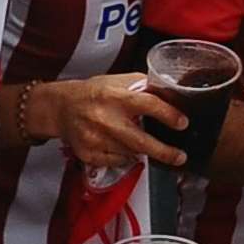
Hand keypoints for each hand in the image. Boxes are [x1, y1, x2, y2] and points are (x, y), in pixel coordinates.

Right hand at [43, 74, 184, 170]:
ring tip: (147, 145)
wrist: (61, 108)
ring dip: (143, 151)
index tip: (182, 123)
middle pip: (140, 141)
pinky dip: (125, 157)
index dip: (168, 114)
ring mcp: (95, 139)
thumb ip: (143, 87)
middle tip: (180, 156)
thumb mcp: (118, 81)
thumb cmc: (94, 92)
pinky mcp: (88, 154)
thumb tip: (172, 96)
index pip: (147, 104)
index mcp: (114, 96)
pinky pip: (117, 162)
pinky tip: (123, 146)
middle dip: (164, 152)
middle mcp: (104, 119)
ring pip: (130, 153)